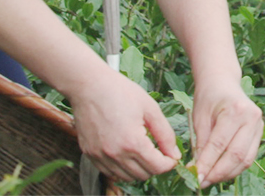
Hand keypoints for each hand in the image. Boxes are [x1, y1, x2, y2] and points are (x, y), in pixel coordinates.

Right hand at [70, 65, 181, 182]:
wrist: (89, 85)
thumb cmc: (120, 92)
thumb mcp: (150, 108)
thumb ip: (165, 134)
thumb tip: (175, 154)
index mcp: (132, 143)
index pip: (157, 168)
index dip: (169, 163)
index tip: (172, 156)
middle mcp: (115, 154)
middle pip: (143, 175)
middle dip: (156, 166)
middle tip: (159, 152)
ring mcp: (100, 156)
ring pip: (126, 177)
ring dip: (139, 169)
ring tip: (143, 151)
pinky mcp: (90, 155)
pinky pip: (110, 172)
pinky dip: (122, 168)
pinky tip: (126, 153)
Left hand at [189, 77, 264, 184]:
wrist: (223, 82)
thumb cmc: (209, 97)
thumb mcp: (199, 118)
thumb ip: (201, 144)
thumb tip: (198, 169)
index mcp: (235, 110)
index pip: (219, 145)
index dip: (207, 164)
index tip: (195, 176)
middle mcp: (252, 117)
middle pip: (236, 155)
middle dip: (218, 173)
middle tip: (201, 182)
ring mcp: (259, 125)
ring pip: (245, 159)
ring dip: (227, 174)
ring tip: (210, 179)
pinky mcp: (260, 132)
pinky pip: (249, 156)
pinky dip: (235, 167)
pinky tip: (221, 171)